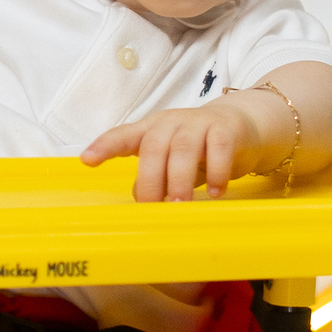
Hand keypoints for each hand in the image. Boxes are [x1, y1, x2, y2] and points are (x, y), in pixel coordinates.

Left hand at [81, 97, 269, 202]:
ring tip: (180, 205)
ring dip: (179, 180)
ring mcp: (199, 123)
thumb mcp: (173, 159)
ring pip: (183, 149)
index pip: (123, 136)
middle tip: (153, 208)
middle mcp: (172, 123)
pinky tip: (215, 192)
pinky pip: (218, 149)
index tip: (87, 160)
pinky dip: (216, 173)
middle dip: (150, 180)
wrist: (245, 124)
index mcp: (152, 129)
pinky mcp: (226, 130)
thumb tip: (136, 197)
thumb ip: (155, 174)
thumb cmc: (201, 146)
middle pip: (153, 147)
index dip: (104, 146)